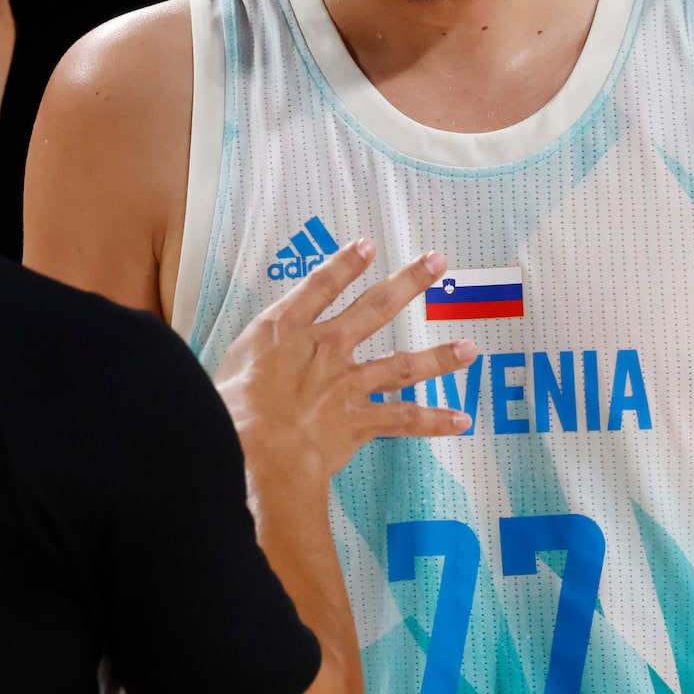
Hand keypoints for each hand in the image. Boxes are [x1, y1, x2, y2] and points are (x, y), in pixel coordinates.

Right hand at [214, 240, 471, 487]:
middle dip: (408, 283)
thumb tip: (231, 362)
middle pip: (375, 308)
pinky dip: (433, 421)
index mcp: (285, 331)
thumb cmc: (228, 412)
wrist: (258, 449)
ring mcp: (347, 383)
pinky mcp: (359, 420)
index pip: (319, 286)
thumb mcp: (224, 371)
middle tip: (436, 262)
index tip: (368, 245)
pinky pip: (403, 420)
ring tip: (469, 348)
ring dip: (438, 357)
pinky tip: (460, 420)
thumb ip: (244, 359)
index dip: (344, 264)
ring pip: (402, 366)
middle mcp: (325, 348)